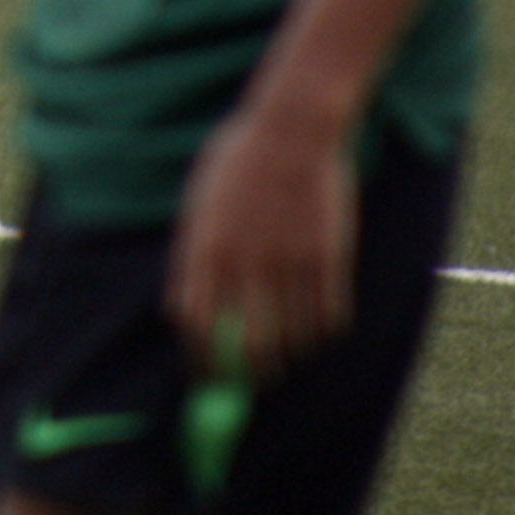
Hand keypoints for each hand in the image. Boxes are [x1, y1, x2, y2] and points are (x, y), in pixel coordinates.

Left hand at [169, 100, 354, 382]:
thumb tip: (186, 308)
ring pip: (289, 338)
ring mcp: (286, 262)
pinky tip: (316, 336)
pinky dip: (322, 335)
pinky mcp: (327, 259)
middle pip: (242, 343)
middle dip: (245, 374)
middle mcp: (241, 262)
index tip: (206, 373)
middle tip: (250, 383)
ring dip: (286, 359)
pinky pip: (327, 318)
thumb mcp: (199, 204)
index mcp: (202, 248)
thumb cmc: (238, 161)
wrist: (291, 131)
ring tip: (283, 364)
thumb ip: (193, 255)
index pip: (192, 322)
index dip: (199, 356)